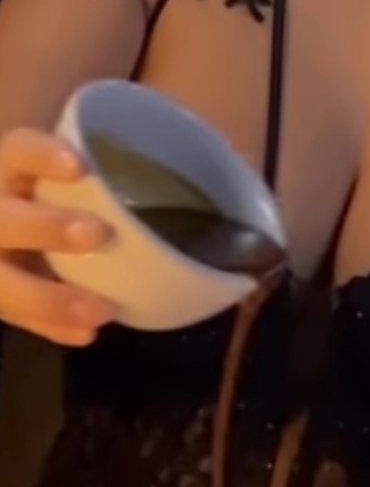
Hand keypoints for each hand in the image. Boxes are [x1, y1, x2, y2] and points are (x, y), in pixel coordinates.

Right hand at [0, 128, 116, 345]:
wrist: (10, 239)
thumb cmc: (62, 196)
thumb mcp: (72, 177)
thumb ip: (119, 173)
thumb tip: (229, 173)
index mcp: (11, 171)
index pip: (17, 150)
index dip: (41, 155)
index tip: (79, 166)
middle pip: (3, 219)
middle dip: (44, 227)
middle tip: (96, 233)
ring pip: (2, 282)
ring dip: (48, 297)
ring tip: (100, 310)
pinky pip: (17, 318)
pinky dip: (50, 326)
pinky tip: (83, 336)